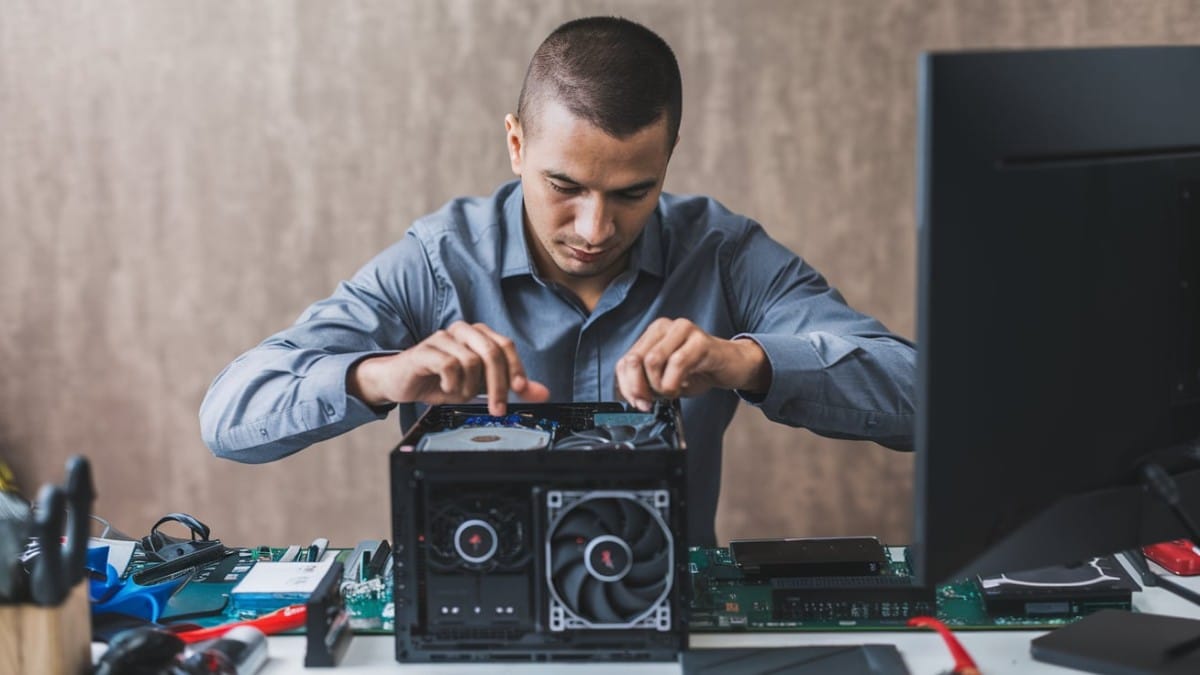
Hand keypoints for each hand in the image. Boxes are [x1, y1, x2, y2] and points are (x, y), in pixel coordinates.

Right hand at [348, 321, 549, 415]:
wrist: (401, 382)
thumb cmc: (440, 381)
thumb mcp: (478, 387)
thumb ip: (509, 386)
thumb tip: (542, 392)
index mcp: (477, 335)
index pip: (505, 346)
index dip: (516, 368)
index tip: (520, 391)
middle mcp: (462, 331)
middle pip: (491, 352)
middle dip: (498, 385)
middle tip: (498, 409)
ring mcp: (442, 338)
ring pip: (471, 360)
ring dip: (469, 387)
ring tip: (459, 394)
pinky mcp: (424, 351)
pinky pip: (449, 364)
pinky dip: (452, 383)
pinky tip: (446, 389)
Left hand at [615, 318, 769, 410]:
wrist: (732, 365)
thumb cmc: (698, 370)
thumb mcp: (665, 378)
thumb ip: (647, 382)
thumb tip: (635, 398)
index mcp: (652, 334)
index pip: (625, 361)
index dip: (627, 386)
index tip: (637, 402)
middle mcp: (665, 327)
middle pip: (636, 360)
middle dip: (640, 388)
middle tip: (651, 401)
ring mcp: (683, 330)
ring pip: (653, 361)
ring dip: (659, 386)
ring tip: (671, 391)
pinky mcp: (701, 341)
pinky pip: (678, 362)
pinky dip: (674, 382)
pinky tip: (680, 387)